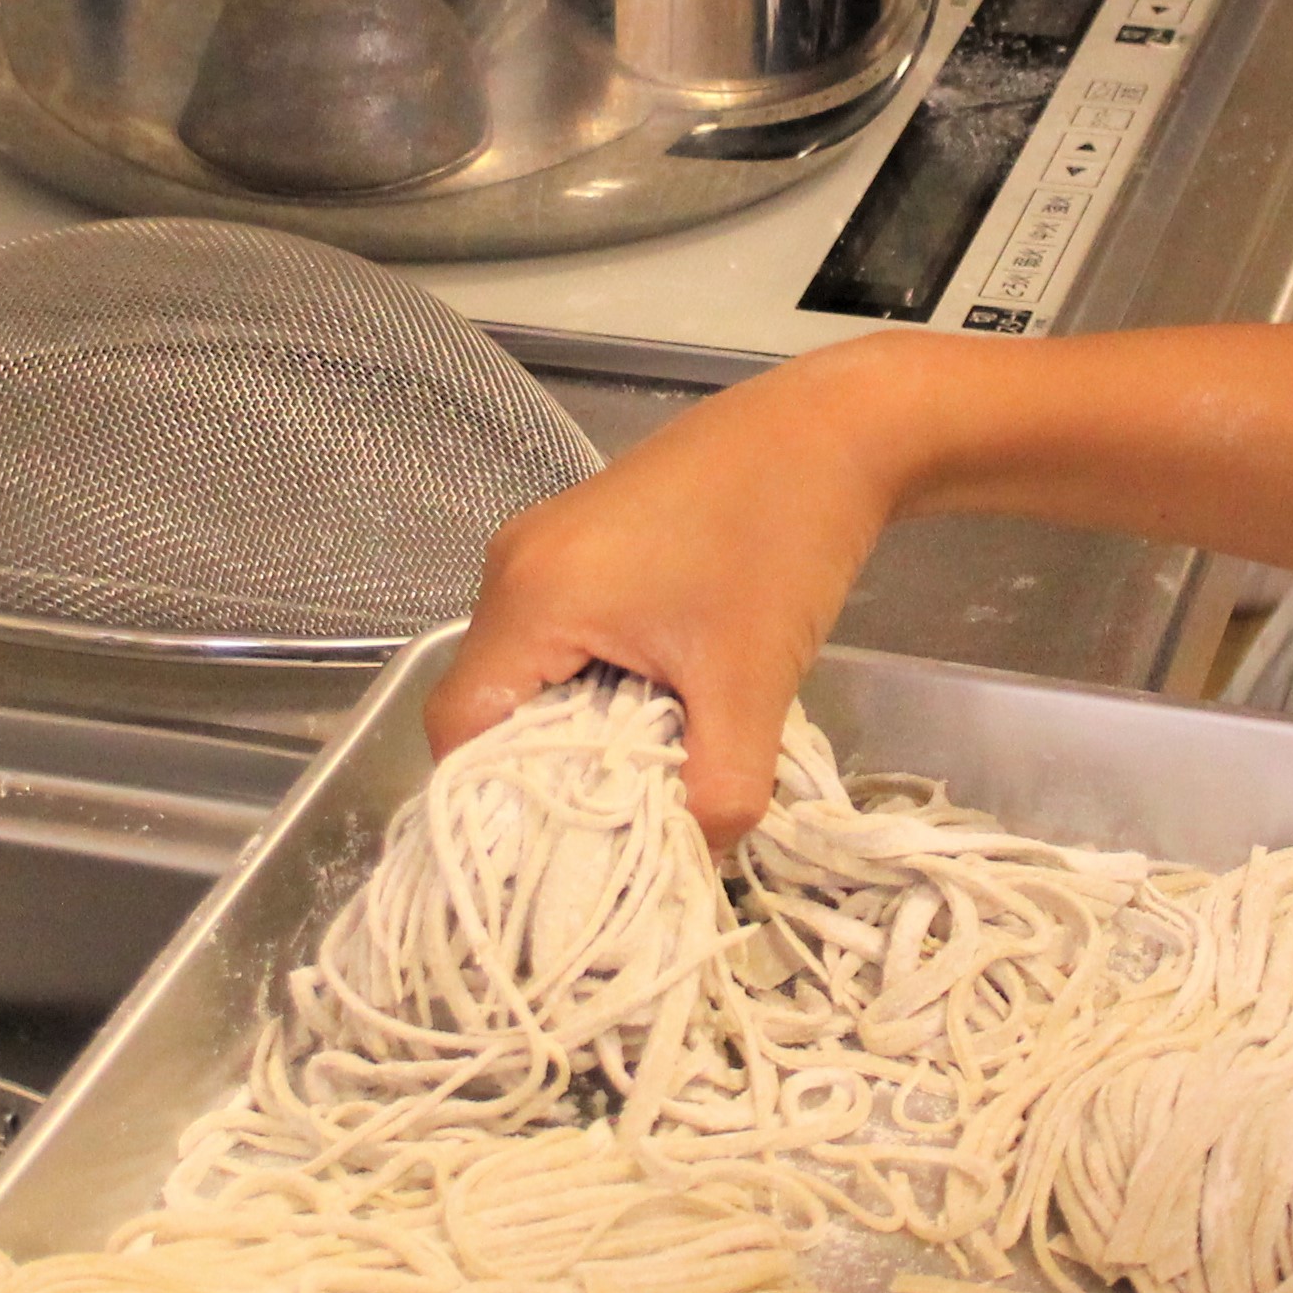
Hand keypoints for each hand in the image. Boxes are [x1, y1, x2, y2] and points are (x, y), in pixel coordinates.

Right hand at [429, 341, 929, 833]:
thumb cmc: (781, 540)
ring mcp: (546, 545)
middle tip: (614, 820)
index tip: (561, 848)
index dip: (499, 803)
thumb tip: (694, 861)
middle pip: (491, 704)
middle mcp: (515, 566)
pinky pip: (559, 633)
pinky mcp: (583, 539)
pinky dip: (595, 681)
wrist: (833, 430)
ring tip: (646, 766)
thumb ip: (718, 788)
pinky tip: (659, 704)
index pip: (460, 730)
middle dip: (546, 771)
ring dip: (578, 725)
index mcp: (532, 596)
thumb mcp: (752, 681)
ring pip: (529, 671)